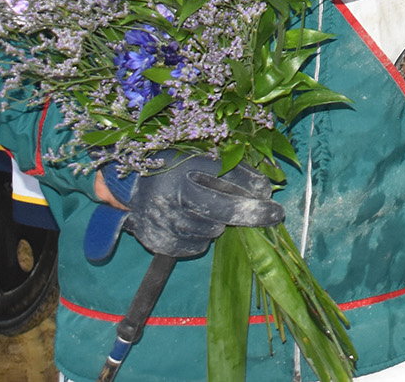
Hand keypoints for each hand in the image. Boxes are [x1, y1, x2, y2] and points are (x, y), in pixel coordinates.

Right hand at [85, 155, 284, 260]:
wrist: (131, 185)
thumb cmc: (174, 165)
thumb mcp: (201, 157)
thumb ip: (233, 169)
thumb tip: (265, 187)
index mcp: (185, 168)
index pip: (228, 183)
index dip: (255, 194)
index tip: (273, 202)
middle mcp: (173, 195)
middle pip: (223, 210)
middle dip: (250, 213)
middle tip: (272, 214)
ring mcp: (163, 221)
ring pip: (210, 230)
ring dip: (219, 222)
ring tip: (209, 209)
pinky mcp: (157, 241)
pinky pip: (194, 247)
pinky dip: (201, 237)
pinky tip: (195, 222)